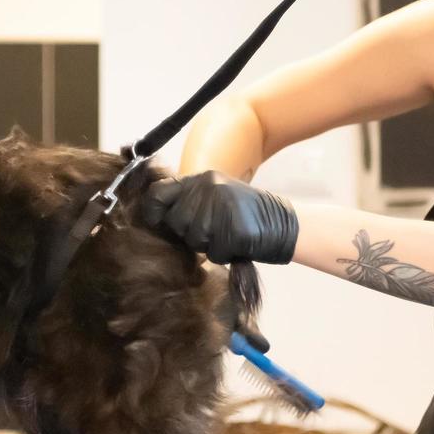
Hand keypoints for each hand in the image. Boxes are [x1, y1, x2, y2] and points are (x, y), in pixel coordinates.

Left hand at [140, 171, 298, 264]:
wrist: (281, 223)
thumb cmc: (242, 214)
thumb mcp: (214, 195)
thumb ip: (187, 200)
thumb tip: (153, 217)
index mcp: (201, 179)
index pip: (159, 192)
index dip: (152, 211)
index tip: (155, 222)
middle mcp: (208, 189)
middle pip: (176, 222)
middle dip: (189, 233)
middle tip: (212, 230)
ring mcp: (221, 208)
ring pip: (194, 240)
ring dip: (208, 245)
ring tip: (226, 235)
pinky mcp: (234, 229)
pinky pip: (214, 253)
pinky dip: (224, 254)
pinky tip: (236, 243)